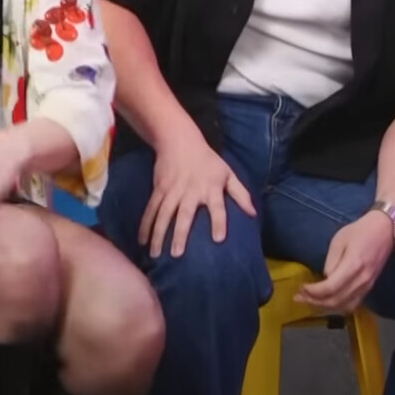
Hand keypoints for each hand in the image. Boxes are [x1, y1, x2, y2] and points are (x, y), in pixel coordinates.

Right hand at [138, 129, 255, 258]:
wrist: (179, 140)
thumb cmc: (207, 160)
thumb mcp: (227, 173)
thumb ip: (240, 194)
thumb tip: (254, 214)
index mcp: (211, 188)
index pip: (217, 208)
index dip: (218, 222)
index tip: (218, 239)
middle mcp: (190, 191)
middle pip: (184, 214)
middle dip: (180, 234)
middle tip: (176, 254)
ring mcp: (172, 191)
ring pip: (163, 214)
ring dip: (158, 234)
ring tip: (154, 254)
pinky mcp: (158, 190)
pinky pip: (151, 209)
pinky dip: (145, 225)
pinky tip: (141, 240)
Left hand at [296, 211, 394, 312]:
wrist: (385, 230)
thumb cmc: (359, 232)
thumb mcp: (339, 240)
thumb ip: (331, 262)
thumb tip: (325, 278)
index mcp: (353, 266)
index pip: (330, 288)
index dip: (314, 292)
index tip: (301, 287)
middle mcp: (362, 280)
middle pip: (337, 301)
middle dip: (315, 302)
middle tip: (299, 297)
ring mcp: (368, 286)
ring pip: (345, 306)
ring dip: (326, 307)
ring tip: (310, 301)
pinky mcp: (370, 287)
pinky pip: (354, 304)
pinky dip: (339, 306)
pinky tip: (327, 301)